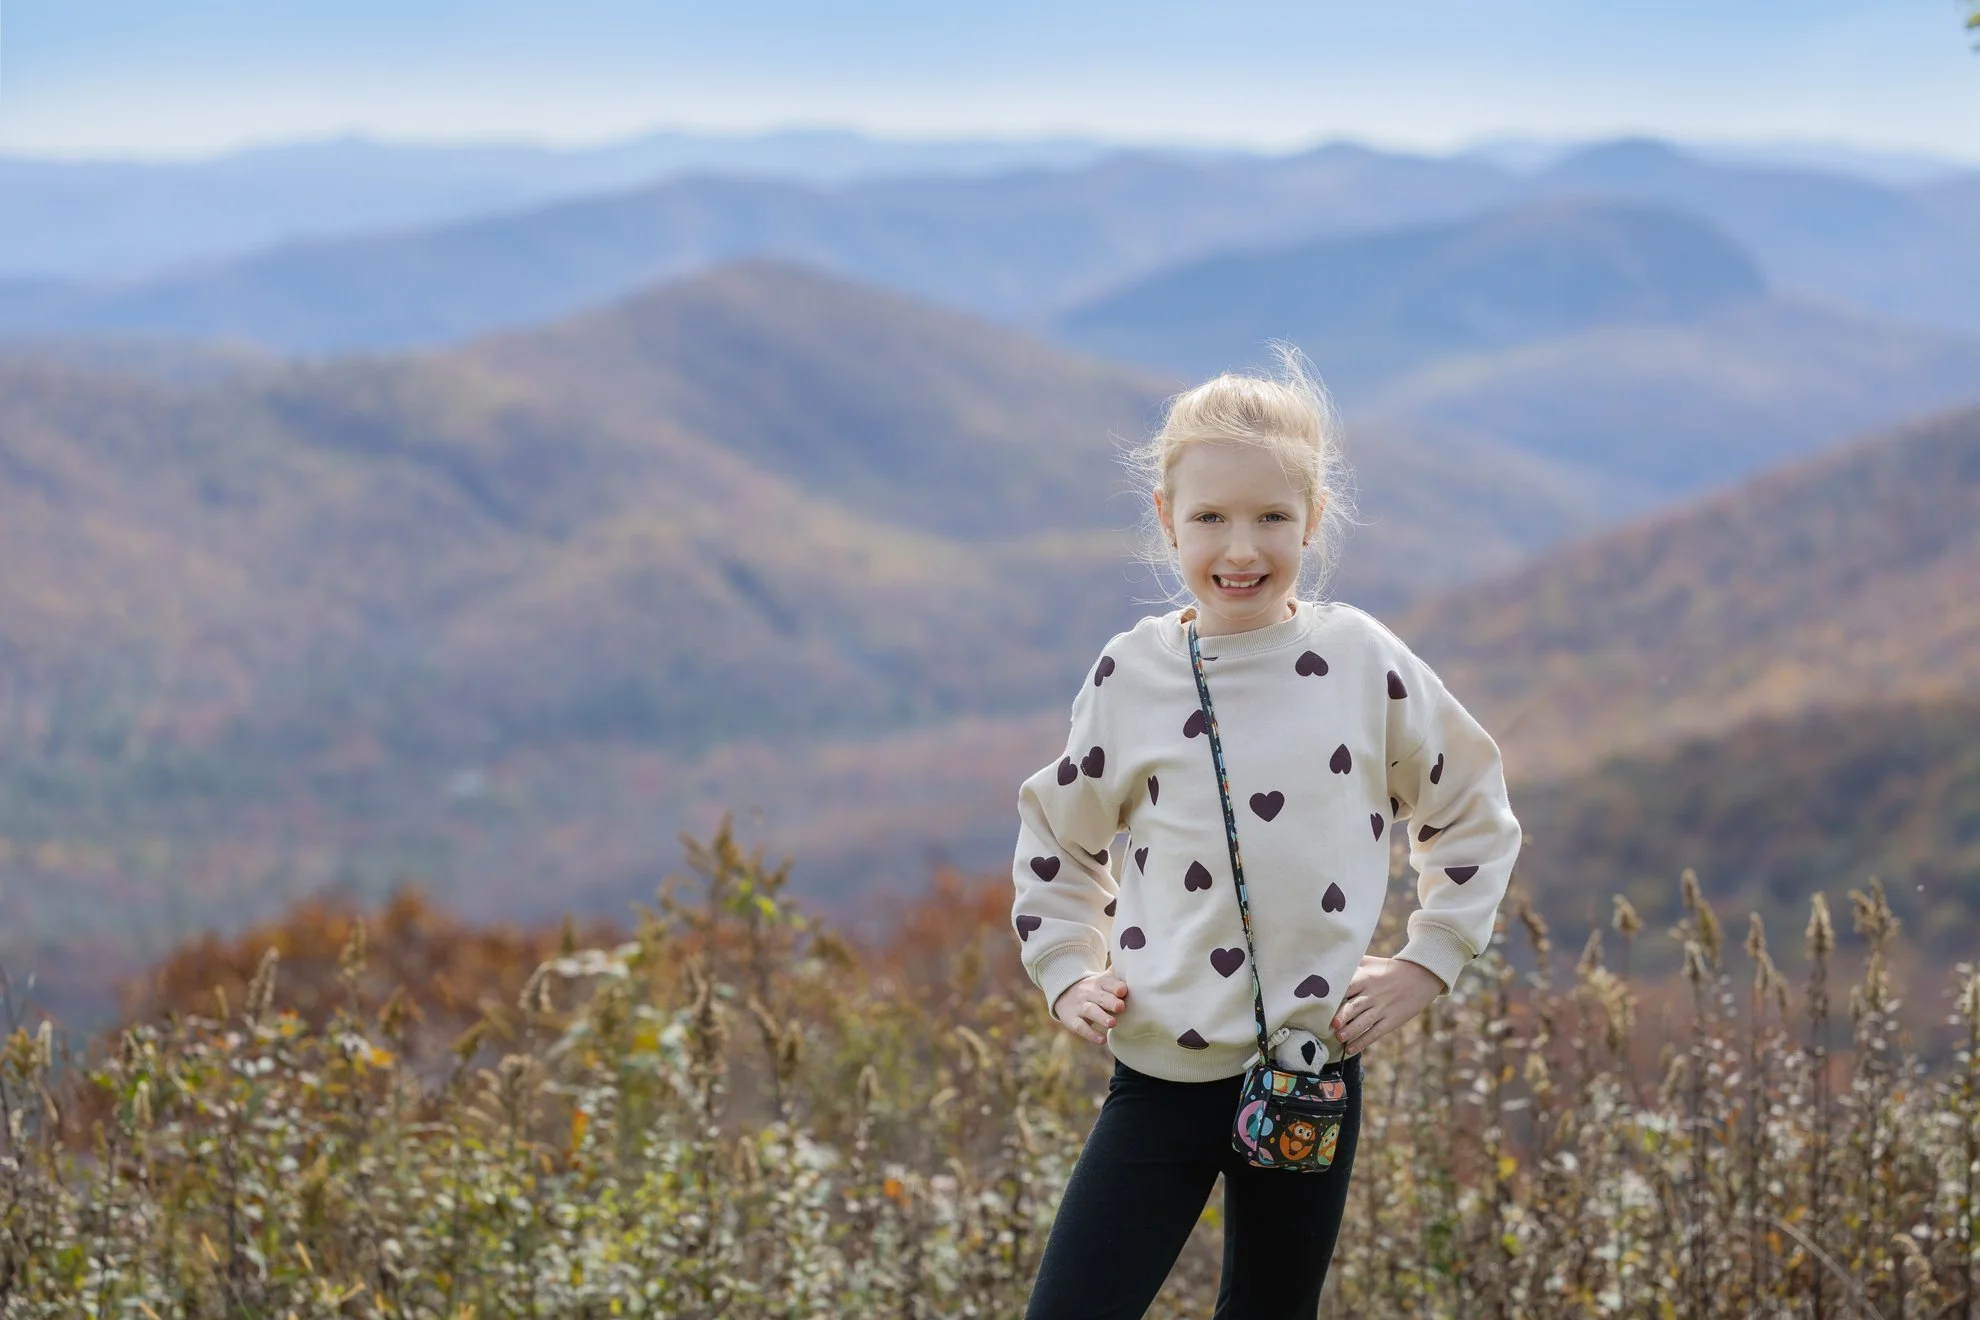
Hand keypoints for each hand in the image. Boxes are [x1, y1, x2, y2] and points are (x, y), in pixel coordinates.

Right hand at [1052, 971, 1128, 1044]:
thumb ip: (1119, 975)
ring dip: (1101, 1017)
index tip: (1123, 990)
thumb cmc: (1094, 989)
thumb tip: (1139, 963)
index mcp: (1099, 983)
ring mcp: (1080, 1007)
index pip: (1107, 983)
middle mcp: (1089, 993)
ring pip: (1090, 1011)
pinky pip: (1080, 1027)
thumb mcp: (1104, 980)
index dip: (1115, 986)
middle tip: (1121, 1007)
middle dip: (1110, 1002)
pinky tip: (1102, 1040)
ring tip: (1112, 1023)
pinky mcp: (1072, 1020)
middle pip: (1100, 997)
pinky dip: (1090, 1034)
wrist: (1064, 993)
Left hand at [1331, 956, 1445, 1056]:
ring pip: (1364, 1022)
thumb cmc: (1389, 969)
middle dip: (1344, 1015)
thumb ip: (1351, 964)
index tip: (1322, 1002)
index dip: (1336, 995)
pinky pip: (1375, 1033)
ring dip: (1351, 1031)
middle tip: (1332, 1024)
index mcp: (1366, 978)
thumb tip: (1327, 966)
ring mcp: (1383, 1008)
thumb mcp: (1370, 962)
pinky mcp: (1391, 1020)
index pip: (1348, 986)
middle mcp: (1373, 994)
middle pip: (1356, 1006)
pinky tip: (1350, 1049)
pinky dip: (1363, 1041)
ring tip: (1339, 1037)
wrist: (1420, 976)